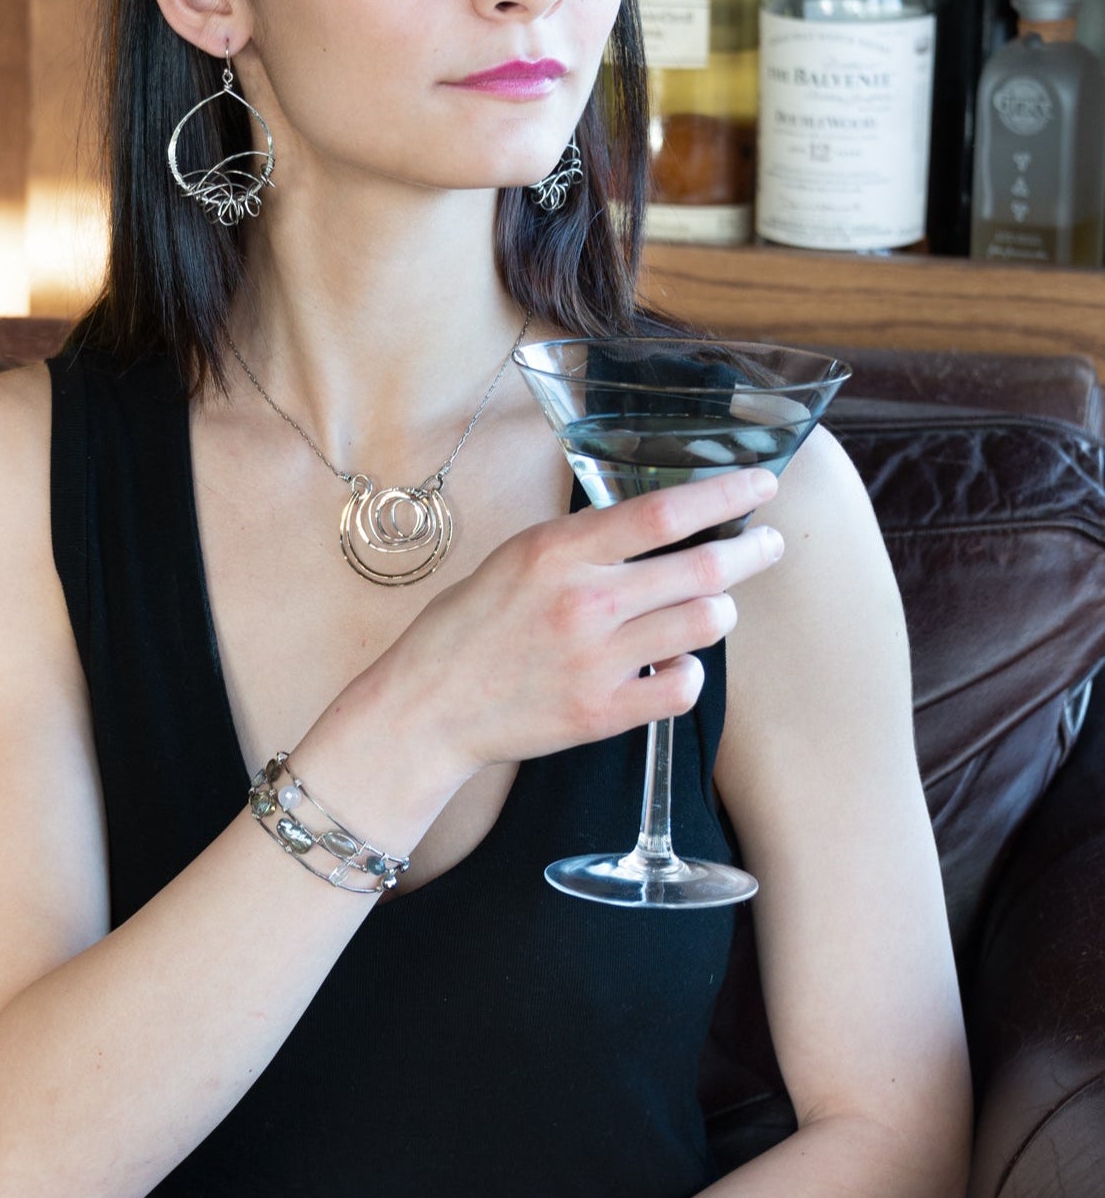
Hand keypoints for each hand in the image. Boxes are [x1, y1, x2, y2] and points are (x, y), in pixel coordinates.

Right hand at [372, 467, 783, 776]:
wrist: (431, 704)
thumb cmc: (470, 625)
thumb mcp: (517, 558)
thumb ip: (583, 543)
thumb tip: (654, 526)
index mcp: (558, 552)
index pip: (662, 513)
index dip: (723, 494)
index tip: (760, 484)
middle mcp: (584, 602)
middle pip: (702, 570)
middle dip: (750, 552)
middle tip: (766, 545)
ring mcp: (597, 661)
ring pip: (705, 625)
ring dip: (720, 612)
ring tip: (710, 608)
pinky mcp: (604, 713)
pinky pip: (684, 686)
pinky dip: (690, 671)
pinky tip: (674, 664)